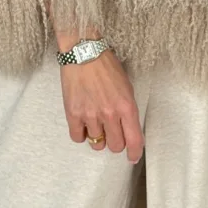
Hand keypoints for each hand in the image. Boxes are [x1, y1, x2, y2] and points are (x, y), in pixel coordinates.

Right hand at [59, 48, 144, 163]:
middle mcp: (109, 114)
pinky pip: (78, 137)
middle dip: (115, 141)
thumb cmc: (106, 65)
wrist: (83, 51)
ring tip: (96, 122)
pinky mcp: (73, 114)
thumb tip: (128, 129)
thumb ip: (128, 109)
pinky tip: (83, 122)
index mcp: (126, 106)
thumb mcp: (126, 86)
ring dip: (98, 136)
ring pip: (97, 144)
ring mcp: (90, 115)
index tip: (132, 156)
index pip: (134, 140)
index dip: (134, 152)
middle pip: (115, 146)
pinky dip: (81, 133)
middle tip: (112, 131)